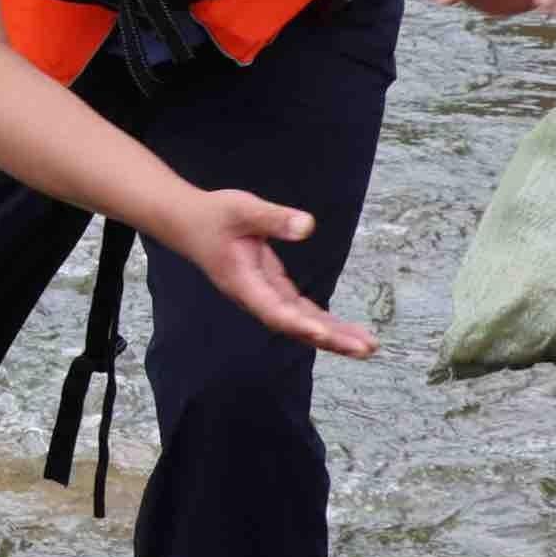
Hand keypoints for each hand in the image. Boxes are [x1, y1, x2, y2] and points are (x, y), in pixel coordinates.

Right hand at [157, 188, 374, 358]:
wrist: (188, 223)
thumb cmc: (213, 215)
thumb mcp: (241, 208)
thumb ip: (273, 218)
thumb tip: (307, 226)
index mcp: (243, 281)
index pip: (273, 309)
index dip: (298, 323)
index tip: (324, 334)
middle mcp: (254, 297)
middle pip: (294, 325)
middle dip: (330, 338)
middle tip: (365, 348)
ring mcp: (263, 296)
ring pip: (300, 323)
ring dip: (332, 335)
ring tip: (367, 345)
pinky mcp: (271, 289)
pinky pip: (300, 312)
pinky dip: (322, 322)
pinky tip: (345, 331)